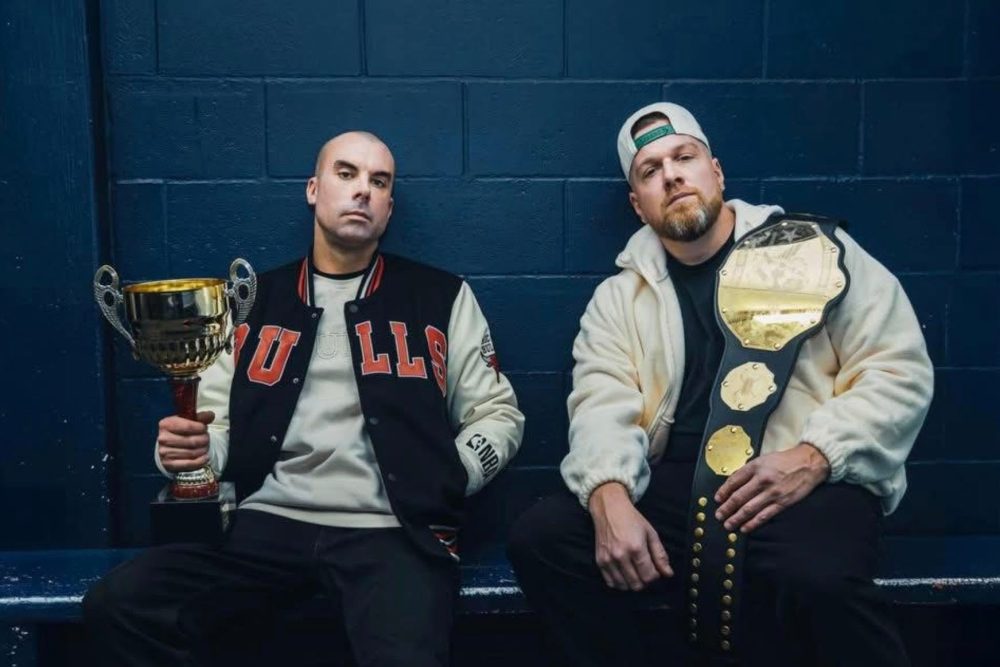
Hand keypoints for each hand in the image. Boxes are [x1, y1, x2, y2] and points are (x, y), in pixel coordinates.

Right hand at [156, 411, 214, 472]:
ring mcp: (164, 452)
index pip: (188, 426)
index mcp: (166, 424)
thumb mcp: (188, 421)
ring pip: (192, 453)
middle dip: (204, 440)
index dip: (201, 428)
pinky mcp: (168, 464)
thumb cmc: (180, 431)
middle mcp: (163, 438)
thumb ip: (200, 417)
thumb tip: (211, 415)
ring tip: (205, 447)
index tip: (205, 428)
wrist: (169, 446)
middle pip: (192, 441)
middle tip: (207, 439)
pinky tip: (205, 457)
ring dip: (203, 450)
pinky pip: (189, 464)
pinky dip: (200, 461)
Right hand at [588, 482, 672, 590]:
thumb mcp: (651, 533)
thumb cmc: (631, 519)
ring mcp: (608, 559)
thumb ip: (660, 555)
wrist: (609, 508)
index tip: (655, 570)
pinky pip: (611, 582)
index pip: (649, 576)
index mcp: (636, 548)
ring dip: (632, 583)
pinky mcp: (600, 561)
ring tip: (636, 573)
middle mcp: (621, 555)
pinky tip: (624, 575)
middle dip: (645, 581)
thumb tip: (668, 573)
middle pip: (637, 584)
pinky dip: (620, 583)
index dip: (655, 576)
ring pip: (624, 586)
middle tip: (646, 571)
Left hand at [714, 443, 829, 533]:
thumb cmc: (785, 461)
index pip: (734, 481)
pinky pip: (764, 515)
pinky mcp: (782, 502)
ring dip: (736, 518)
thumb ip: (749, 471)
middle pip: (739, 497)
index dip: (723, 491)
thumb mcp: (763, 459)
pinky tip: (745, 528)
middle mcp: (762, 479)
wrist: (808, 463)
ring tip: (728, 524)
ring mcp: (772, 492)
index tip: (717, 499)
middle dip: (726, 508)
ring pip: (749, 508)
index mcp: (756, 467)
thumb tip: (733, 483)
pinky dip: (753, 523)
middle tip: (719, 515)